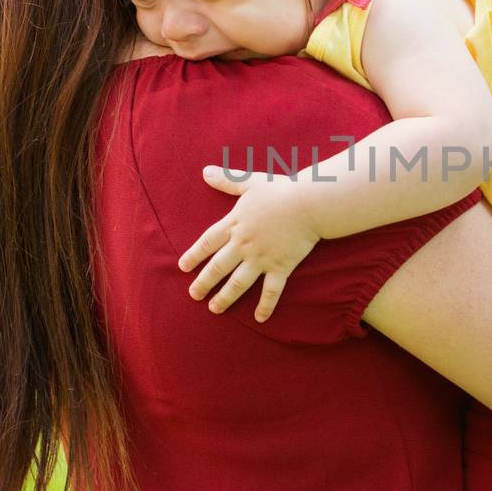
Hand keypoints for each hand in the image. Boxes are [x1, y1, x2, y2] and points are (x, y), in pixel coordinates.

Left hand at [179, 166, 321, 320]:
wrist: (308, 203)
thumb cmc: (281, 189)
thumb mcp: (250, 182)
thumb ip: (227, 180)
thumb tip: (205, 172)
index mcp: (235, 224)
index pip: (208, 242)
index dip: (194, 255)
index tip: (183, 267)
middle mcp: (244, 244)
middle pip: (218, 267)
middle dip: (203, 282)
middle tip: (193, 294)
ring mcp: (261, 258)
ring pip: (238, 282)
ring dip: (225, 297)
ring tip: (215, 308)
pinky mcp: (281, 267)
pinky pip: (271, 291)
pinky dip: (265, 306)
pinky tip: (259, 318)